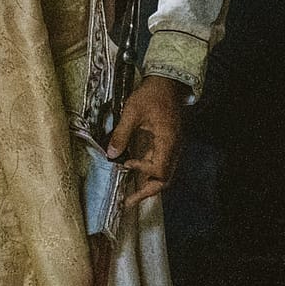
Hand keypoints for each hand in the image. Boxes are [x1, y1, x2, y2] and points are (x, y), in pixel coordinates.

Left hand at [109, 74, 184, 204]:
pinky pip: (160, 164)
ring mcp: (171, 147)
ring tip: (130, 195)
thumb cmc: (151, 96)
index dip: (144, 172)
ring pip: (164, 174)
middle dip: (147, 191)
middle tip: (128, 202)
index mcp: (168, 141)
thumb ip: (121, 134)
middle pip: (165, 178)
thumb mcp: (132, 112)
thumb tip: (111, 155)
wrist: (166, 84)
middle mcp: (173, 148)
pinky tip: (133, 174)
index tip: (126, 165)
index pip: (161, 169)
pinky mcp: (166, 144)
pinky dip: (148, 173)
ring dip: (147, 185)